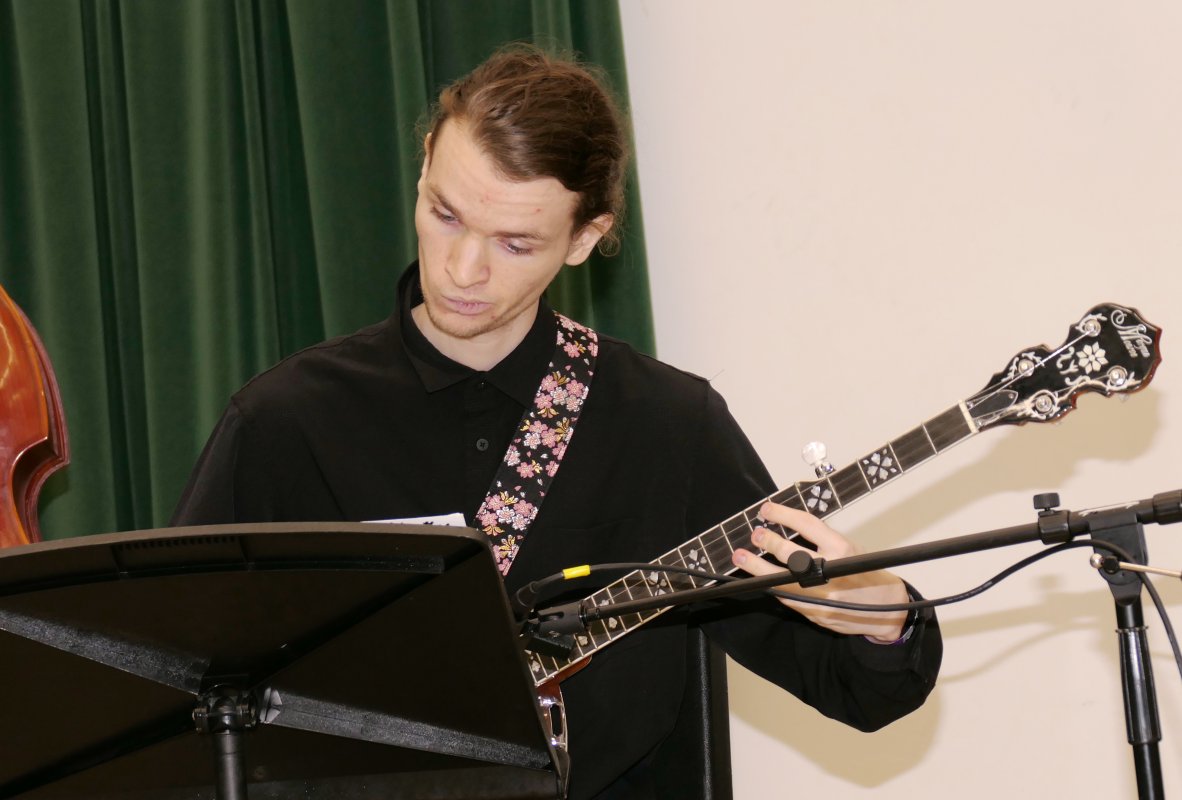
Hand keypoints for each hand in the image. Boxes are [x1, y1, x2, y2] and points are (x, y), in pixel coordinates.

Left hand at [731, 502, 909, 642]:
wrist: (887, 610)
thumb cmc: (868, 574)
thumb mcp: (851, 549)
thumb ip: (822, 541)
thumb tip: (787, 529)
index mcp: (842, 550)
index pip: (808, 525)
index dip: (784, 514)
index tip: (766, 509)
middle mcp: (832, 571)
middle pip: (792, 555)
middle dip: (769, 543)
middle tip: (755, 534)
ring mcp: (823, 595)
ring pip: (783, 580)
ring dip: (758, 569)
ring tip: (741, 557)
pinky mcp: (816, 613)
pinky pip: (788, 598)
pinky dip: (774, 587)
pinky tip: (761, 580)